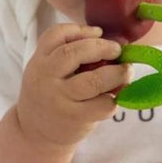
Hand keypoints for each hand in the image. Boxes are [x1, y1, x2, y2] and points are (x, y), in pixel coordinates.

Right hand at [16, 23, 130, 147]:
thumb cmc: (50, 93)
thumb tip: (105, 38)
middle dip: (102, 47)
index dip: (81, 30)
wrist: (35, 133)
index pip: (55, 35)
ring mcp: (60, 99)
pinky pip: (102, 104)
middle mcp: (46, 77)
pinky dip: (114, 99)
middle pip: (74, 53)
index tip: (99, 32)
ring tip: (126, 72)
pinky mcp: (75, 118)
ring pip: (93, 81)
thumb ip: (67, 53)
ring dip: (117, 74)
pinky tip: (114, 98)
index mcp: (39, 60)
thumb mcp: (47, 70)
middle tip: (117, 50)